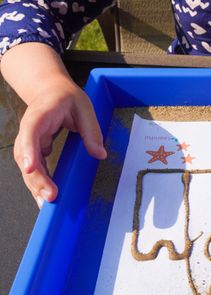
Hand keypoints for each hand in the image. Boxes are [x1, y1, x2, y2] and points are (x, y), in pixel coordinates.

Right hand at [13, 79, 105, 206]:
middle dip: (36, 178)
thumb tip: (99, 154)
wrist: (50, 91)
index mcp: (40, 114)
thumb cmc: (66, 97)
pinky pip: (33, 168)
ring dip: (36, 185)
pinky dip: (39, 183)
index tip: (30, 167)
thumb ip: (91, 129)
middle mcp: (29, 129)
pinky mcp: (33, 150)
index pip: (30, 132)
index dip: (28, 149)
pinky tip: (46, 197)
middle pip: (25, 155)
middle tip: (50, 196)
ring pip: (26, 166)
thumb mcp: (84, 107)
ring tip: (48, 203)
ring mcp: (28, 141)